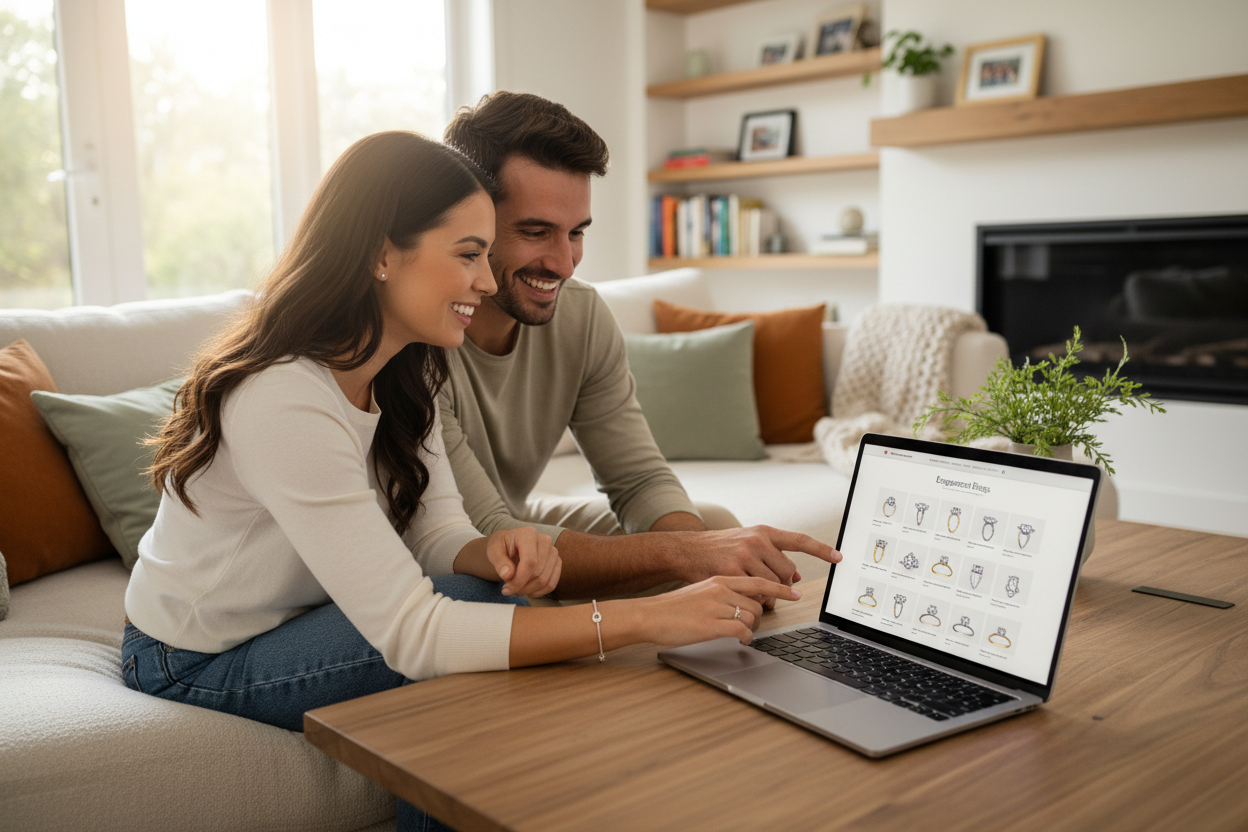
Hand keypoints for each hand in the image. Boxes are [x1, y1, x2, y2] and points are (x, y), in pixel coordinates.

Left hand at [483, 527, 560, 597]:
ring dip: (529, 590)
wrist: (510, 545)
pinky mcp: (556, 562)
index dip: (519, 580)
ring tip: (516, 589)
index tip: (506, 590)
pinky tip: (527, 590)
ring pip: (545, 580)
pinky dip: (539, 592)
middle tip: (508, 590)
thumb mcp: (493, 551)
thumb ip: (499, 562)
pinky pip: (552, 584)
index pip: (530, 562)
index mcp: (529, 534)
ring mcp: (553, 552)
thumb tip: (508, 575)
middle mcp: (545, 541)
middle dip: (522, 587)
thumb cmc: (501, 547)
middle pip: (538, 573)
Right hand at [631, 576, 801, 645]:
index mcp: (719, 579)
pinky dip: (746, 638)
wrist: (649, 615)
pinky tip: (738, 641)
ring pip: (752, 616)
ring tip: (741, 634)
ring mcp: (716, 606)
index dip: (779, 587)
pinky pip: (742, 631)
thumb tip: (744, 604)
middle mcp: (720, 589)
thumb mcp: (701, 591)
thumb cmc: (673, 608)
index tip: (795, 592)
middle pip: (758, 602)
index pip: (757, 580)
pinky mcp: (712, 625)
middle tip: (752, 625)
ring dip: (752, 628)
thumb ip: (722, 593)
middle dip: (761, 616)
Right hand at [678, 526, 840, 608]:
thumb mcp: (747, 544)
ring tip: (756, 600)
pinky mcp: (730, 574)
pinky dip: (754, 605)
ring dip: (767, 599)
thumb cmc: (719, 549)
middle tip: (771, 593)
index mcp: (763, 532)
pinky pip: (754, 596)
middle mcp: (755, 542)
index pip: (799, 540)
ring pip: (772, 587)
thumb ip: (771, 556)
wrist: (687, 551)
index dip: (821, 550)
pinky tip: (745, 605)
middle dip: (782, 586)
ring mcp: (743, 557)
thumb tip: (796, 574)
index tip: (839, 557)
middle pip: (786, 571)